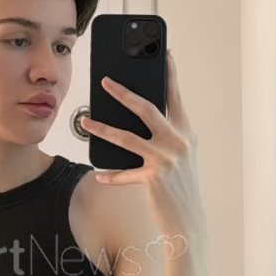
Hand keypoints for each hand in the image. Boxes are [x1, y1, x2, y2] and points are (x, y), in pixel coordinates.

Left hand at [81, 48, 207, 241]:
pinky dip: (111, 175)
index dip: (169, 74)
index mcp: (186, 133)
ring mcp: (166, 159)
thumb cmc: (181, 188)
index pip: (175, 97)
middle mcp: (178, 142)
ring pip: (127, 137)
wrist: (190, 222)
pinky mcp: (153, 178)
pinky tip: (98, 174)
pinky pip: (125, 173)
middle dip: (123, 93)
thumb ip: (165, 137)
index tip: (165, 54)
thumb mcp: (179, 157)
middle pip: (147, 109)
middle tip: (104, 81)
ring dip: (102, 129)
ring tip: (85, 123)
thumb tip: (138, 119)